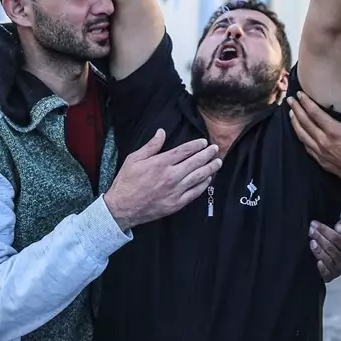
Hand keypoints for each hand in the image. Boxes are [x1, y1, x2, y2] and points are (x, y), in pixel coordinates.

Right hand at [104, 130, 221, 229]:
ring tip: (218, 162)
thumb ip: (151, 146)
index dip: (196, 145)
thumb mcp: (134, 159)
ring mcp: (175, 191)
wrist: (122, 208)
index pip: (184, 151)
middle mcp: (171, 176)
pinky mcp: (177, 204)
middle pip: (195, 162)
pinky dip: (203, 185)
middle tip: (216, 149)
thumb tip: (162, 132)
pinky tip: (208, 179)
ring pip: (198, 177)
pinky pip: (195, 193)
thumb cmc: (126, 182)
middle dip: (208, 154)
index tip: (204, 142)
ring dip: (210, 168)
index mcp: (160, 163)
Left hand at [287, 93, 340, 185]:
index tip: (300, 94)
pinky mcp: (321, 161)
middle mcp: (324, 141)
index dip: (306, 102)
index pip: (315, 114)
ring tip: (291, 113)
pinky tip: (299, 132)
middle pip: (305, 122)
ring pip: (302, 135)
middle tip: (290, 100)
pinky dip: (301, 137)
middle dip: (296, 109)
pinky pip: (306, 146)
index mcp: (335, 132)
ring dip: (295, 123)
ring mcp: (321, 152)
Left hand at [310, 217, 340, 282]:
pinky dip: (322, 268)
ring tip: (311, 242)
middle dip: (319, 238)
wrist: (326, 250)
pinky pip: (327, 274)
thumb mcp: (340, 228)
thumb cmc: (334, 238)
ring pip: (328, 260)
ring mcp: (337, 270)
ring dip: (319, 250)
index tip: (314, 224)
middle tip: (310, 231)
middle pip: (331, 248)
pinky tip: (317, 261)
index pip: (337, 238)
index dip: (325, 230)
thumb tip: (339, 229)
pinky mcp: (329, 277)